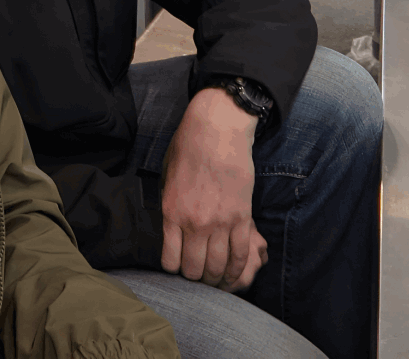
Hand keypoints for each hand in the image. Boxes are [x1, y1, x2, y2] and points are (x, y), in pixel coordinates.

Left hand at [159, 87, 265, 291]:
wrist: (217, 130)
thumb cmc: (188, 148)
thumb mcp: (166, 177)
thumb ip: (169, 205)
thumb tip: (173, 229)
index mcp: (171, 212)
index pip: (171, 261)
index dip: (175, 269)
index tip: (180, 266)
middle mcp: (194, 223)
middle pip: (195, 270)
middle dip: (197, 278)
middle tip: (200, 275)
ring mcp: (220, 222)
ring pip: (219, 267)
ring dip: (218, 278)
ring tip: (218, 278)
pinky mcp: (242, 218)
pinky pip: (241, 255)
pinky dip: (238, 268)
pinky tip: (235, 271)